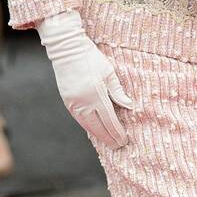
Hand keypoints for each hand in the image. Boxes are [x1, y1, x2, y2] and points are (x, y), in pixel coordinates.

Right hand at [37, 9, 134, 146]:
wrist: (67, 49)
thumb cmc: (91, 57)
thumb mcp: (109, 72)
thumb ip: (118, 91)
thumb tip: (129, 106)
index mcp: (96, 95)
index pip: (110, 120)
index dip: (117, 132)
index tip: (124, 140)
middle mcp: (84, 102)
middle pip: (99, 127)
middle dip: (109, 138)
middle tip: (118, 147)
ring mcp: (74, 103)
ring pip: (88, 126)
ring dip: (99, 136)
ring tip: (108, 142)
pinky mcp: (67, 101)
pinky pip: (80, 119)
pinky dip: (89, 127)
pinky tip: (95, 131)